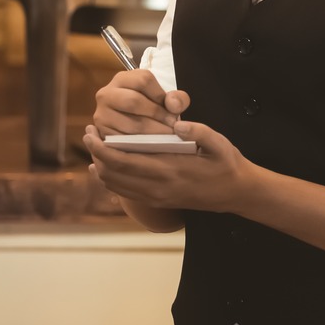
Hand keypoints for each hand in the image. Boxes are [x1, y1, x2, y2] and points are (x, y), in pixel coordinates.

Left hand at [83, 121, 252, 212]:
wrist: (236, 193)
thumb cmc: (227, 164)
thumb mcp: (219, 143)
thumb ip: (199, 131)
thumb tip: (177, 124)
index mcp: (170, 169)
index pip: (124, 161)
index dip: (101, 148)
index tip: (91, 132)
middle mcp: (158, 186)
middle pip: (113, 174)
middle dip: (95, 154)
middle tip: (87, 135)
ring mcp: (157, 197)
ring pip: (116, 186)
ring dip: (100, 167)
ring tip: (95, 148)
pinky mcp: (158, 201)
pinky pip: (126, 193)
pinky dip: (111, 181)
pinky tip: (106, 168)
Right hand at [93, 69, 189, 136]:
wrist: (128, 127)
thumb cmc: (149, 110)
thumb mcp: (164, 100)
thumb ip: (177, 99)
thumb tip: (174, 106)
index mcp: (123, 79)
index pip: (144, 80)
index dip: (161, 95)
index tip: (174, 110)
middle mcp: (107, 93)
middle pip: (134, 101)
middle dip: (158, 115)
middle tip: (173, 126)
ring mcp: (102, 114)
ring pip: (131, 124)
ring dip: (154, 133)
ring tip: (167, 137)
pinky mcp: (103, 133)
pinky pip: (125, 141)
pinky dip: (143, 144)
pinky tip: (154, 145)